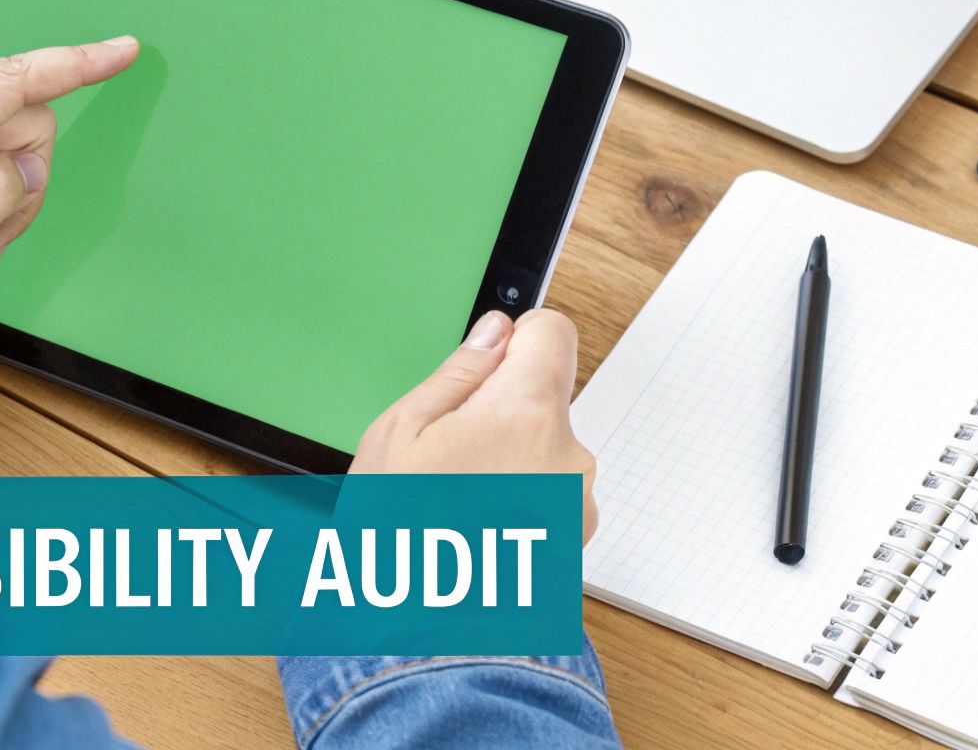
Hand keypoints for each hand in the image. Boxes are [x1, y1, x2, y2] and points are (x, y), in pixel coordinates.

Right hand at [352, 308, 598, 542]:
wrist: (423, 644)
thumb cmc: (401, 545)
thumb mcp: (400, 435)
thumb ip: (457, 373)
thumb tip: (494, 333)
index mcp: (528, 413)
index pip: (553, 333)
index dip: (514, 342)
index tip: (483, 367)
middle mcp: (569, 454)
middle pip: (544, 400)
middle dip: (500, 416)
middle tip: (444, 458)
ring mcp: (576, 504)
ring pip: (543, 454)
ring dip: (507, 467)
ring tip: (452, 508)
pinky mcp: (573, 544)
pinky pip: (547, 501)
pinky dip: (516, 510)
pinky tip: (472, 536)